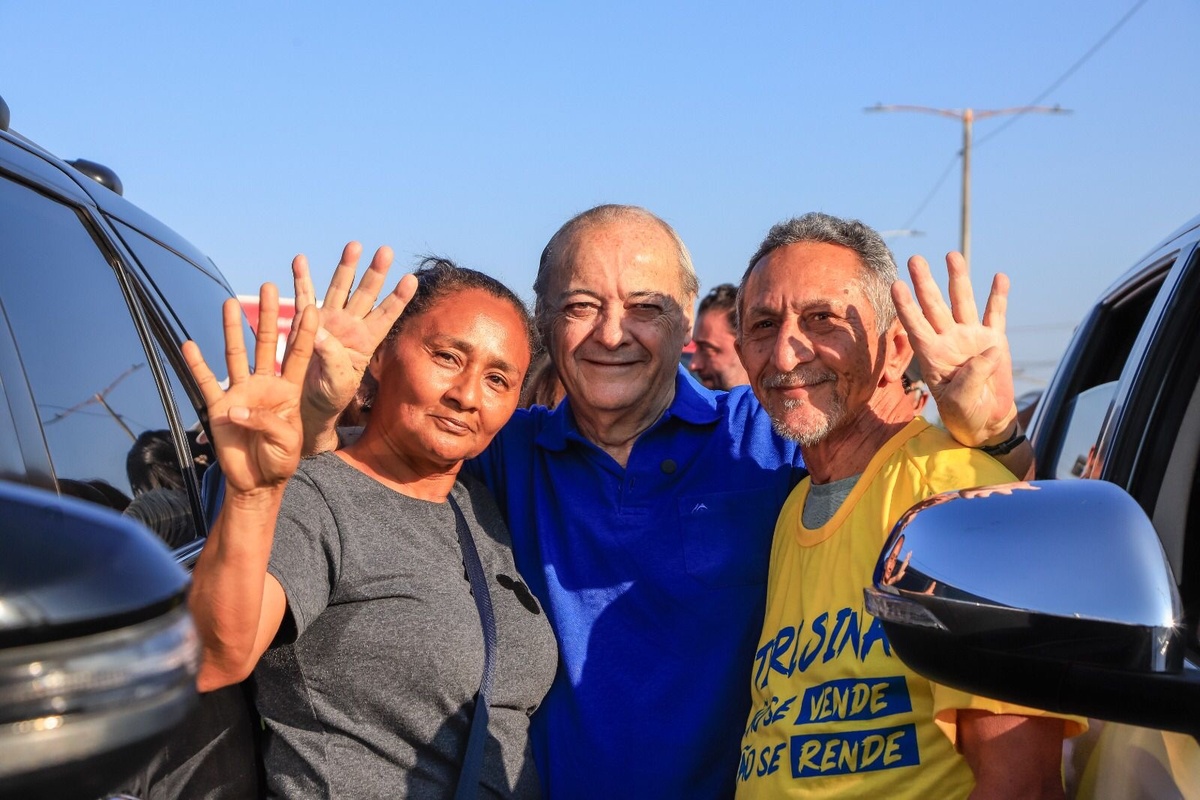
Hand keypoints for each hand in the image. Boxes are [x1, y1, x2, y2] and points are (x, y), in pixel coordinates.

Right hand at [182, 284, 317, 494]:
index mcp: (289, 392)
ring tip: (230, 303)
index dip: (305, 333)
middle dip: (268, 316)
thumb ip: (267, 423)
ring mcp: (241, 393)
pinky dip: (196, 365)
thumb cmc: (280, 460)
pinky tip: (189, 344)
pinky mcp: (220, 407)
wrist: (257, 481)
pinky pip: (205, 382)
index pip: (299, 356)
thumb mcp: (286, 442)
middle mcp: (265, 386)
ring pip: (236, 355)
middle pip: (266, 344)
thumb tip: (237, 410)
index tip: (311, 308)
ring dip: (232, 330)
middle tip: (269, 287)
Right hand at [290, 242, 417, 450]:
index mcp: (366, 341)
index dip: (399, 298)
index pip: (387, 315)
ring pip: (340, 288)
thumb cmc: (330, 397)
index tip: (412, 280)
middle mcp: (351, 326)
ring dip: (346, 267)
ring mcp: (329, 321)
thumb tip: (320, 331)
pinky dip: (301, 279)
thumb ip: (333, 358)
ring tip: (354, 245)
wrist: (309, 402)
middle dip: (376, 272)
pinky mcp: (306, 322)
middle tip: (387, 251)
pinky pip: (303, 297)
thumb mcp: (338, 383)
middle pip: (366, 294)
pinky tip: (299, 260)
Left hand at [892, 252, 1017, 447]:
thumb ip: (971, 377)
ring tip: (951, 254)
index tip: (895, 285)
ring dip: (958, 278)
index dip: (905, 306)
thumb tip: (988, 349)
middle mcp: (948, 340)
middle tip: (914, 259)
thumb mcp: (960, 401)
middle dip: (925, 282)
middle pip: (934, 305)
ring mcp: (971, 337)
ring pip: (962, 302)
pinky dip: (998, 296)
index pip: (915, 325)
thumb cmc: (964, 414)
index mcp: (932, 354)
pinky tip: (999, 277)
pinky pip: (996, 314)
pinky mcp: (994, 341)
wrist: (986, 421)